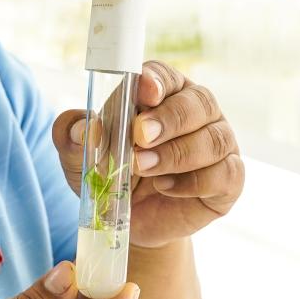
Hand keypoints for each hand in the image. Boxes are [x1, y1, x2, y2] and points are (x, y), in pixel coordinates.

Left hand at [51, 60, 243, 249]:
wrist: (131, 222)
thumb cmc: (110, 175)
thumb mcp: (80, 158)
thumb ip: (72, 136)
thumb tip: (84, 128)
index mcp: (163, 94)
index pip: (165, 76)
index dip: (156, 81)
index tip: (144, 91)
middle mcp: (198, 113)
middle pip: (198, 102)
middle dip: (168, 119)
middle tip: (139, 136)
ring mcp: (218, 145)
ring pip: (214, 138)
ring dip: (176, 153)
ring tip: (143, 168)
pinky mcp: (228, 180)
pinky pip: (226, 173)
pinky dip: (196, 181)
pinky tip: (167, 187)